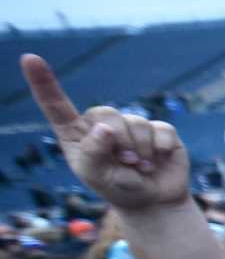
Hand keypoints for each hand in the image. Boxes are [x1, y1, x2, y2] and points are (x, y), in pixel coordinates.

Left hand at [21, 56, 192, 210]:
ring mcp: (131, 125)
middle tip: (127, 163)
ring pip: (137, 123)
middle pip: (107, 113)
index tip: (30, 58)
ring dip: (141, 151)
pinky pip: (161, 129)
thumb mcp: (96, 177)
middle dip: (119, 140)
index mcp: (77, 135)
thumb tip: (105, 127)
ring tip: (141, 167)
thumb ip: (93, 153)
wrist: (152, 200)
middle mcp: (102, 124)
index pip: (56, 106)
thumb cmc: (116, 187)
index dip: (43, 82)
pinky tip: (158, 160)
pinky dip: (160, 148)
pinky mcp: (158, 129)